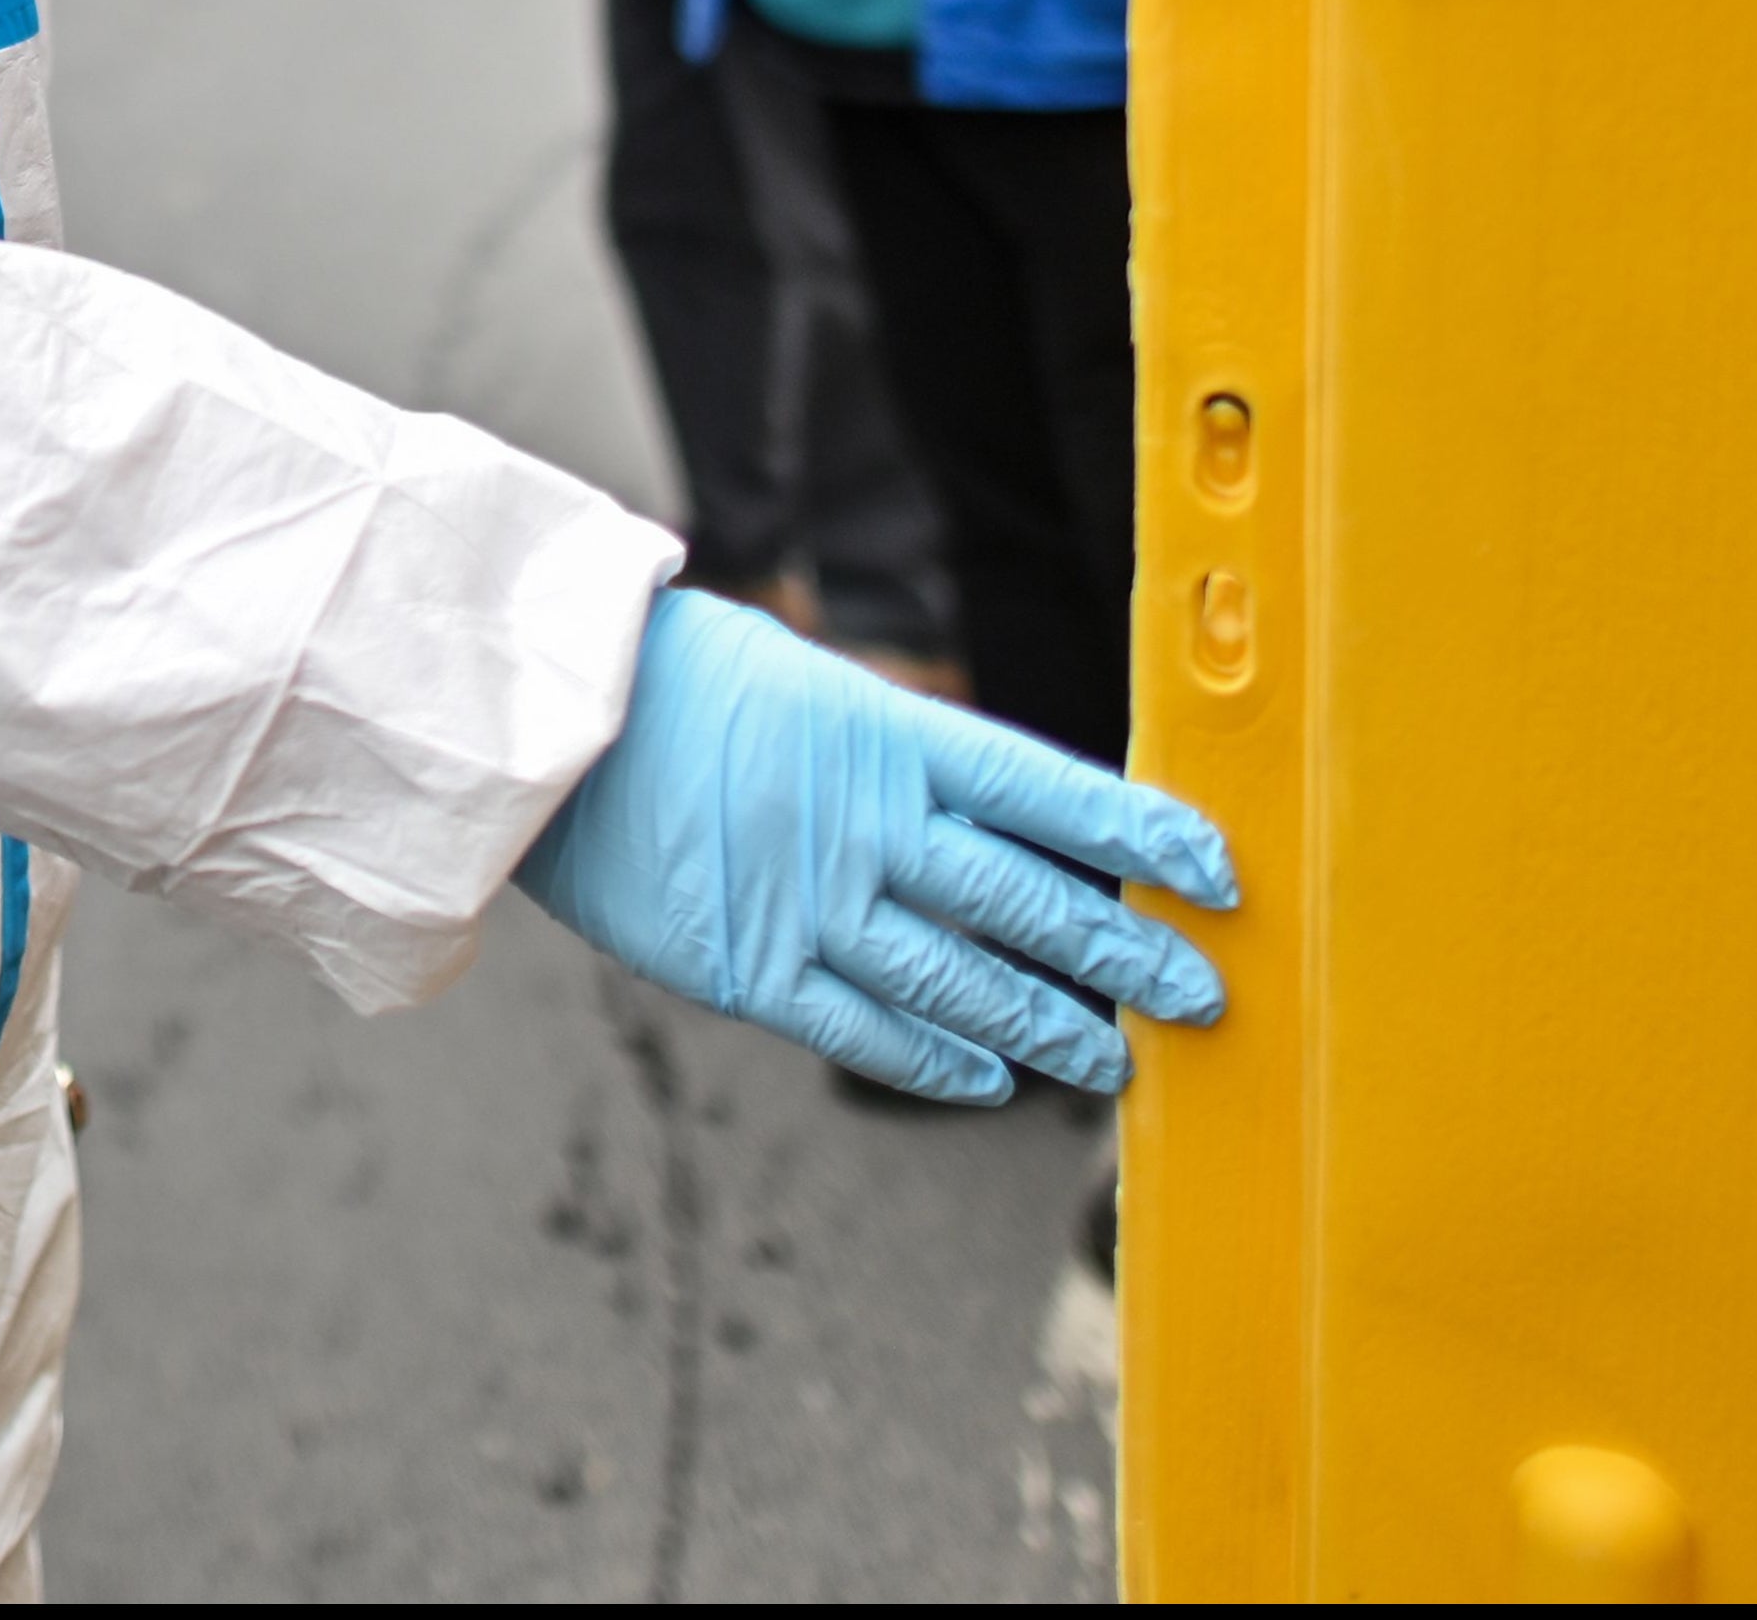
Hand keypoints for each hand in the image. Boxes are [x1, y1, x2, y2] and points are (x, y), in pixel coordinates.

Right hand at [520, 590, 1233, 1103]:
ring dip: (1054, 1028)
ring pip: (968, 985)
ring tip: (1116, 1060)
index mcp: (888, 735)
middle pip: (1033, 904)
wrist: (539, 721)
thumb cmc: (666, 678)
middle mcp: (870, 827)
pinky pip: (871, 1032)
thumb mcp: (802, 680)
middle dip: (1131, 955)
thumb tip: (981, 810)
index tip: (1217, 874)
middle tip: (1201, 994)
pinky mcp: (753, 971)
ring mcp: (815, 905)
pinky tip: (991, 1077)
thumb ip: (891, 751)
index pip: (1054, 790)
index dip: (1144, 834)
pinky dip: (942, 1060)